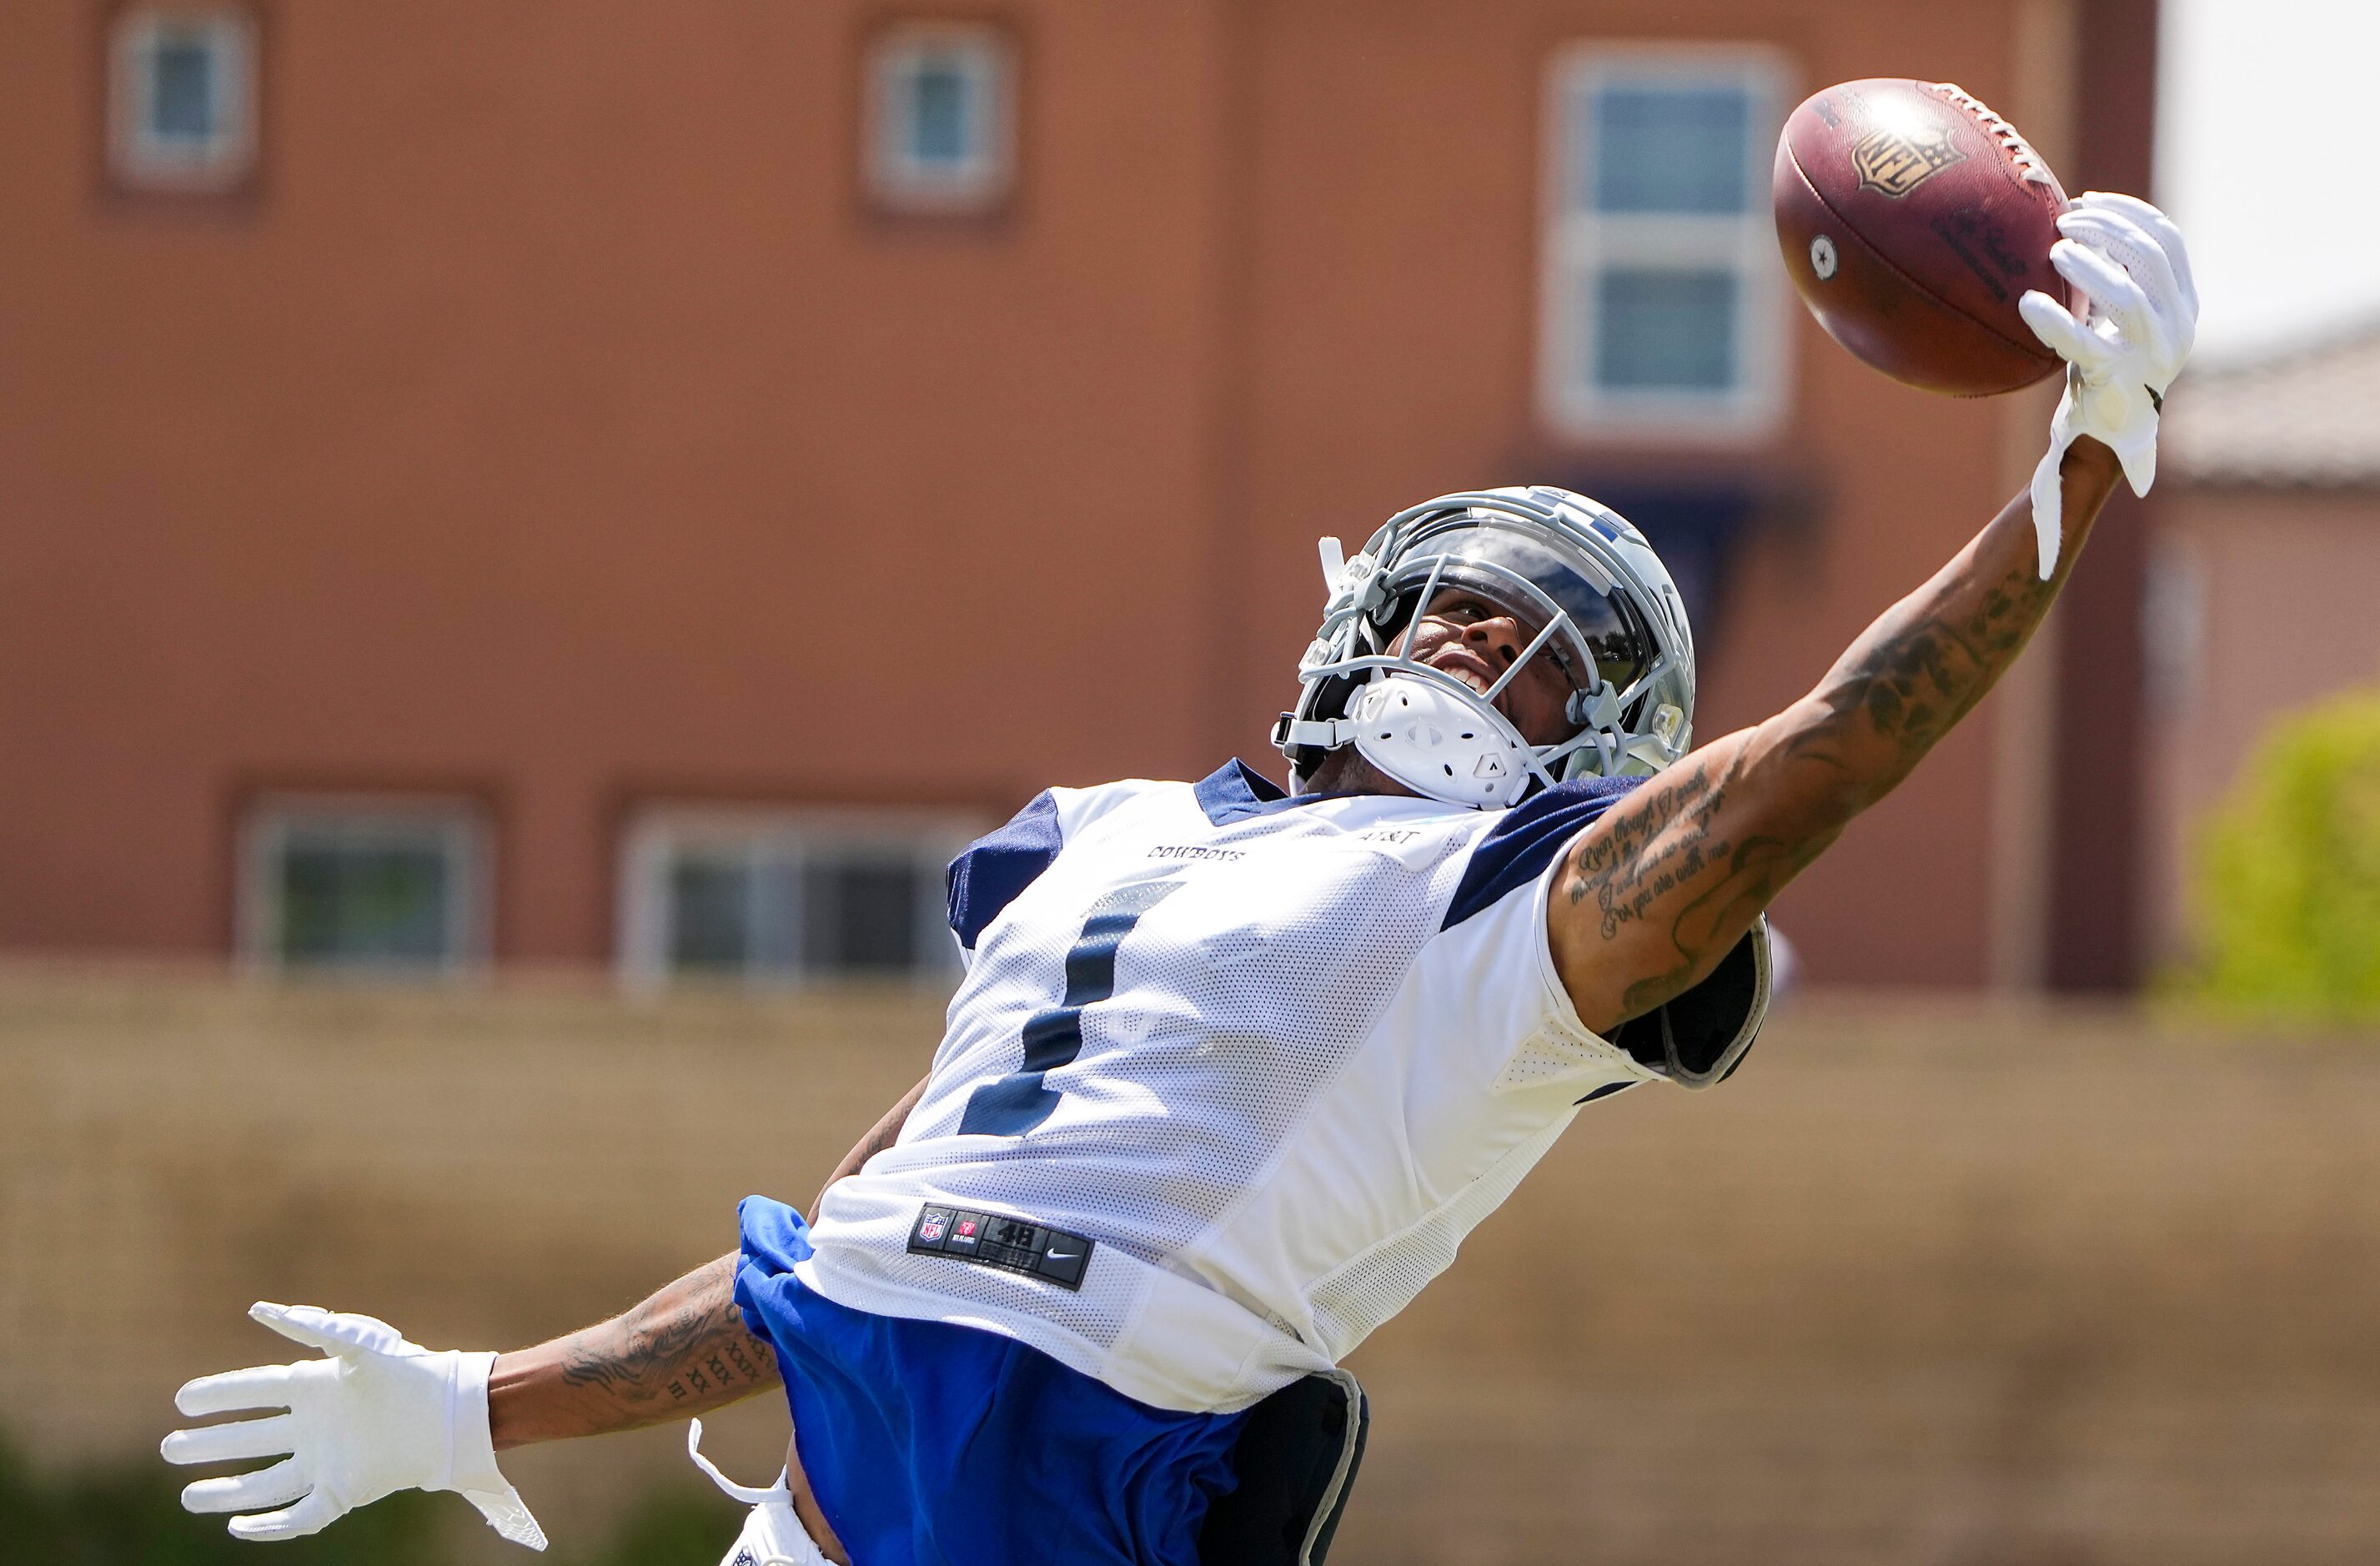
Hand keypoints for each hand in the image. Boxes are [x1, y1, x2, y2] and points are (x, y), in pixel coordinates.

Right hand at [161, 1302, 546, 1548]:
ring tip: (188, 1494)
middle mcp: (314, 1426)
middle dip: (210, 1445)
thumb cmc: (406, 1370)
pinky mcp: (344, 1492)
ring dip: (226, 1492)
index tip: (182, 1399)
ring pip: (264, 1483)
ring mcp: (327, 1461)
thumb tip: (256, 1309)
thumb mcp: (356, 1342)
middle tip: (170, 1447)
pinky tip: (240, 1526)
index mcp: (315, 1387)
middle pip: (250, 1440)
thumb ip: (309, 1325)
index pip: (254, 1392)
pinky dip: (269, 1527)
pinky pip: (298, 1517)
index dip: (219, 1395)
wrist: (449, 1410)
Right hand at [2017, 191, 2199, 577]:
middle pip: (2128, 293)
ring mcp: (2181, 310)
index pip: (2096, 349)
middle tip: (2052, 250)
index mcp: (2128, 382)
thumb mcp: (2065, 456)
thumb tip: (2033, 560)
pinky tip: (2091, 205)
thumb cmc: (2088, 432)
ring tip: (2067, 222)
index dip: (2063, 325)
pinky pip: (2165, 237)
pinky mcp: (2185, 281)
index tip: (2026, 307)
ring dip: (2110, 233)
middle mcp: (2163, 345)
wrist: (2140, 404)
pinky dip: (2132, 216)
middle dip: (2088, 267)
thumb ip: (2050, 497)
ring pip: (2152, 256)